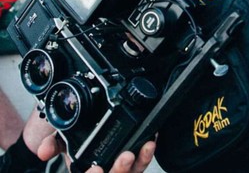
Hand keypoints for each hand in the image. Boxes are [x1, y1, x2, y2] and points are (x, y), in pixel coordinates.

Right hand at [38, 133, 155, 172]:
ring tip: (144, 146)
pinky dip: (147, 155)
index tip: (96, 169)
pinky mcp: (134, 164)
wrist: (92, 133)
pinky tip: (150, 141)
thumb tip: (43, 151)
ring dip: (140, 162)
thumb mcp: (62, 141)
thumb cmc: (76, 143)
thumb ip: (52, 143)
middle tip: (126, 156)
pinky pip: (142, 164)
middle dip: (120, 170)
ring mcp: (121, 171)